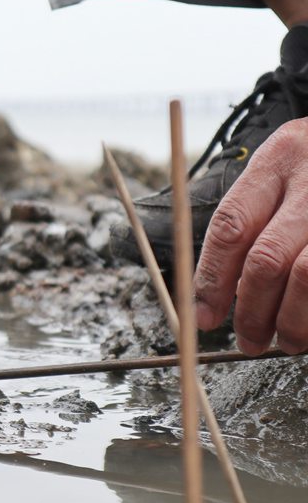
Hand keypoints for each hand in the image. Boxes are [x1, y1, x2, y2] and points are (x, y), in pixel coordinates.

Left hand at [194, 117, 307, 354]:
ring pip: (307, 275)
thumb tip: (221, 292)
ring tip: (286, 341)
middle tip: (248, 340)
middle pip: (268, 258)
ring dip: (292, 319)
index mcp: (277, 160)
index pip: (230, 227)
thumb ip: (253, 220)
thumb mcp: (282, 171)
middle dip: (252, 310)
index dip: (212, 280)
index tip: (204, 317)